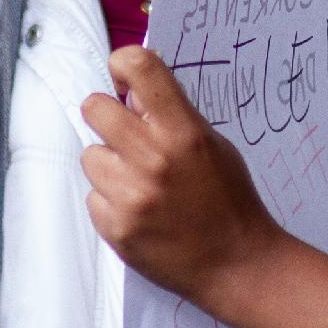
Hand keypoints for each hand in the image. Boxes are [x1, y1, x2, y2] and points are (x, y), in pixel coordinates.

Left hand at [81, 45, 286, 310]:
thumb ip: (173, 116)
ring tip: (140, 183)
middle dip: (106, 115)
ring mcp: (131, 196)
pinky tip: (140, 211)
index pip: (140, 68)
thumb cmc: (230, 200)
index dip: (123, 63)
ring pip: (90, 156)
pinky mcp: (116, 228)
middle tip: (124, 133)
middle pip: (94, 108)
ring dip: (109, 165)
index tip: (123, 77)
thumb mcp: (213, 145)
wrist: (236, 264)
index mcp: (182, 132)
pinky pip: (93, 197)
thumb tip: (132, 92)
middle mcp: (152, 159)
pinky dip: (111, 202)